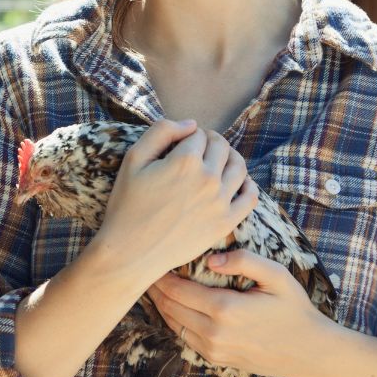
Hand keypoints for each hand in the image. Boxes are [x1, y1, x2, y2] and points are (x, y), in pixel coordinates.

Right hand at [93, 119, 257, 281]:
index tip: (182, 142)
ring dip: (230, 157)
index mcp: (185, 160)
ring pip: (239, 166)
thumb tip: (191, 124)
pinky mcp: (225, 222)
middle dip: (211, 141)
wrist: (131, 252)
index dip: (189, 135)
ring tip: (219, 160)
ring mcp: (220, 201)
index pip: (198, 133)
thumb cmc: (126, 205)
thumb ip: (161, 131)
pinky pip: (250, 197)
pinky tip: (238, 182)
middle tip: (200, 148)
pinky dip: (248, 184)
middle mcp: (208, 178)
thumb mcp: (133, 159)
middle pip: (221, 146)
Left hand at [145, 248, 334, 376]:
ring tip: (152, 284)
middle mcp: (213, 333)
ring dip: (160, 304)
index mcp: (225, 309)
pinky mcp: (215, 359)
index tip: (152, 258)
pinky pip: (184, 336)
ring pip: (173, 324)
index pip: (176, 290)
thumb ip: (244, 260)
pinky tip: (171, 304)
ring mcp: (213, 349)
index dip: (159, 274)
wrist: (309, 352)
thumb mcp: (277, 276)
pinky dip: (173, 319)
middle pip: (168, 307)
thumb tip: (211, 259)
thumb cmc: (294, 309)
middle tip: (143, 268)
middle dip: (153, 288)